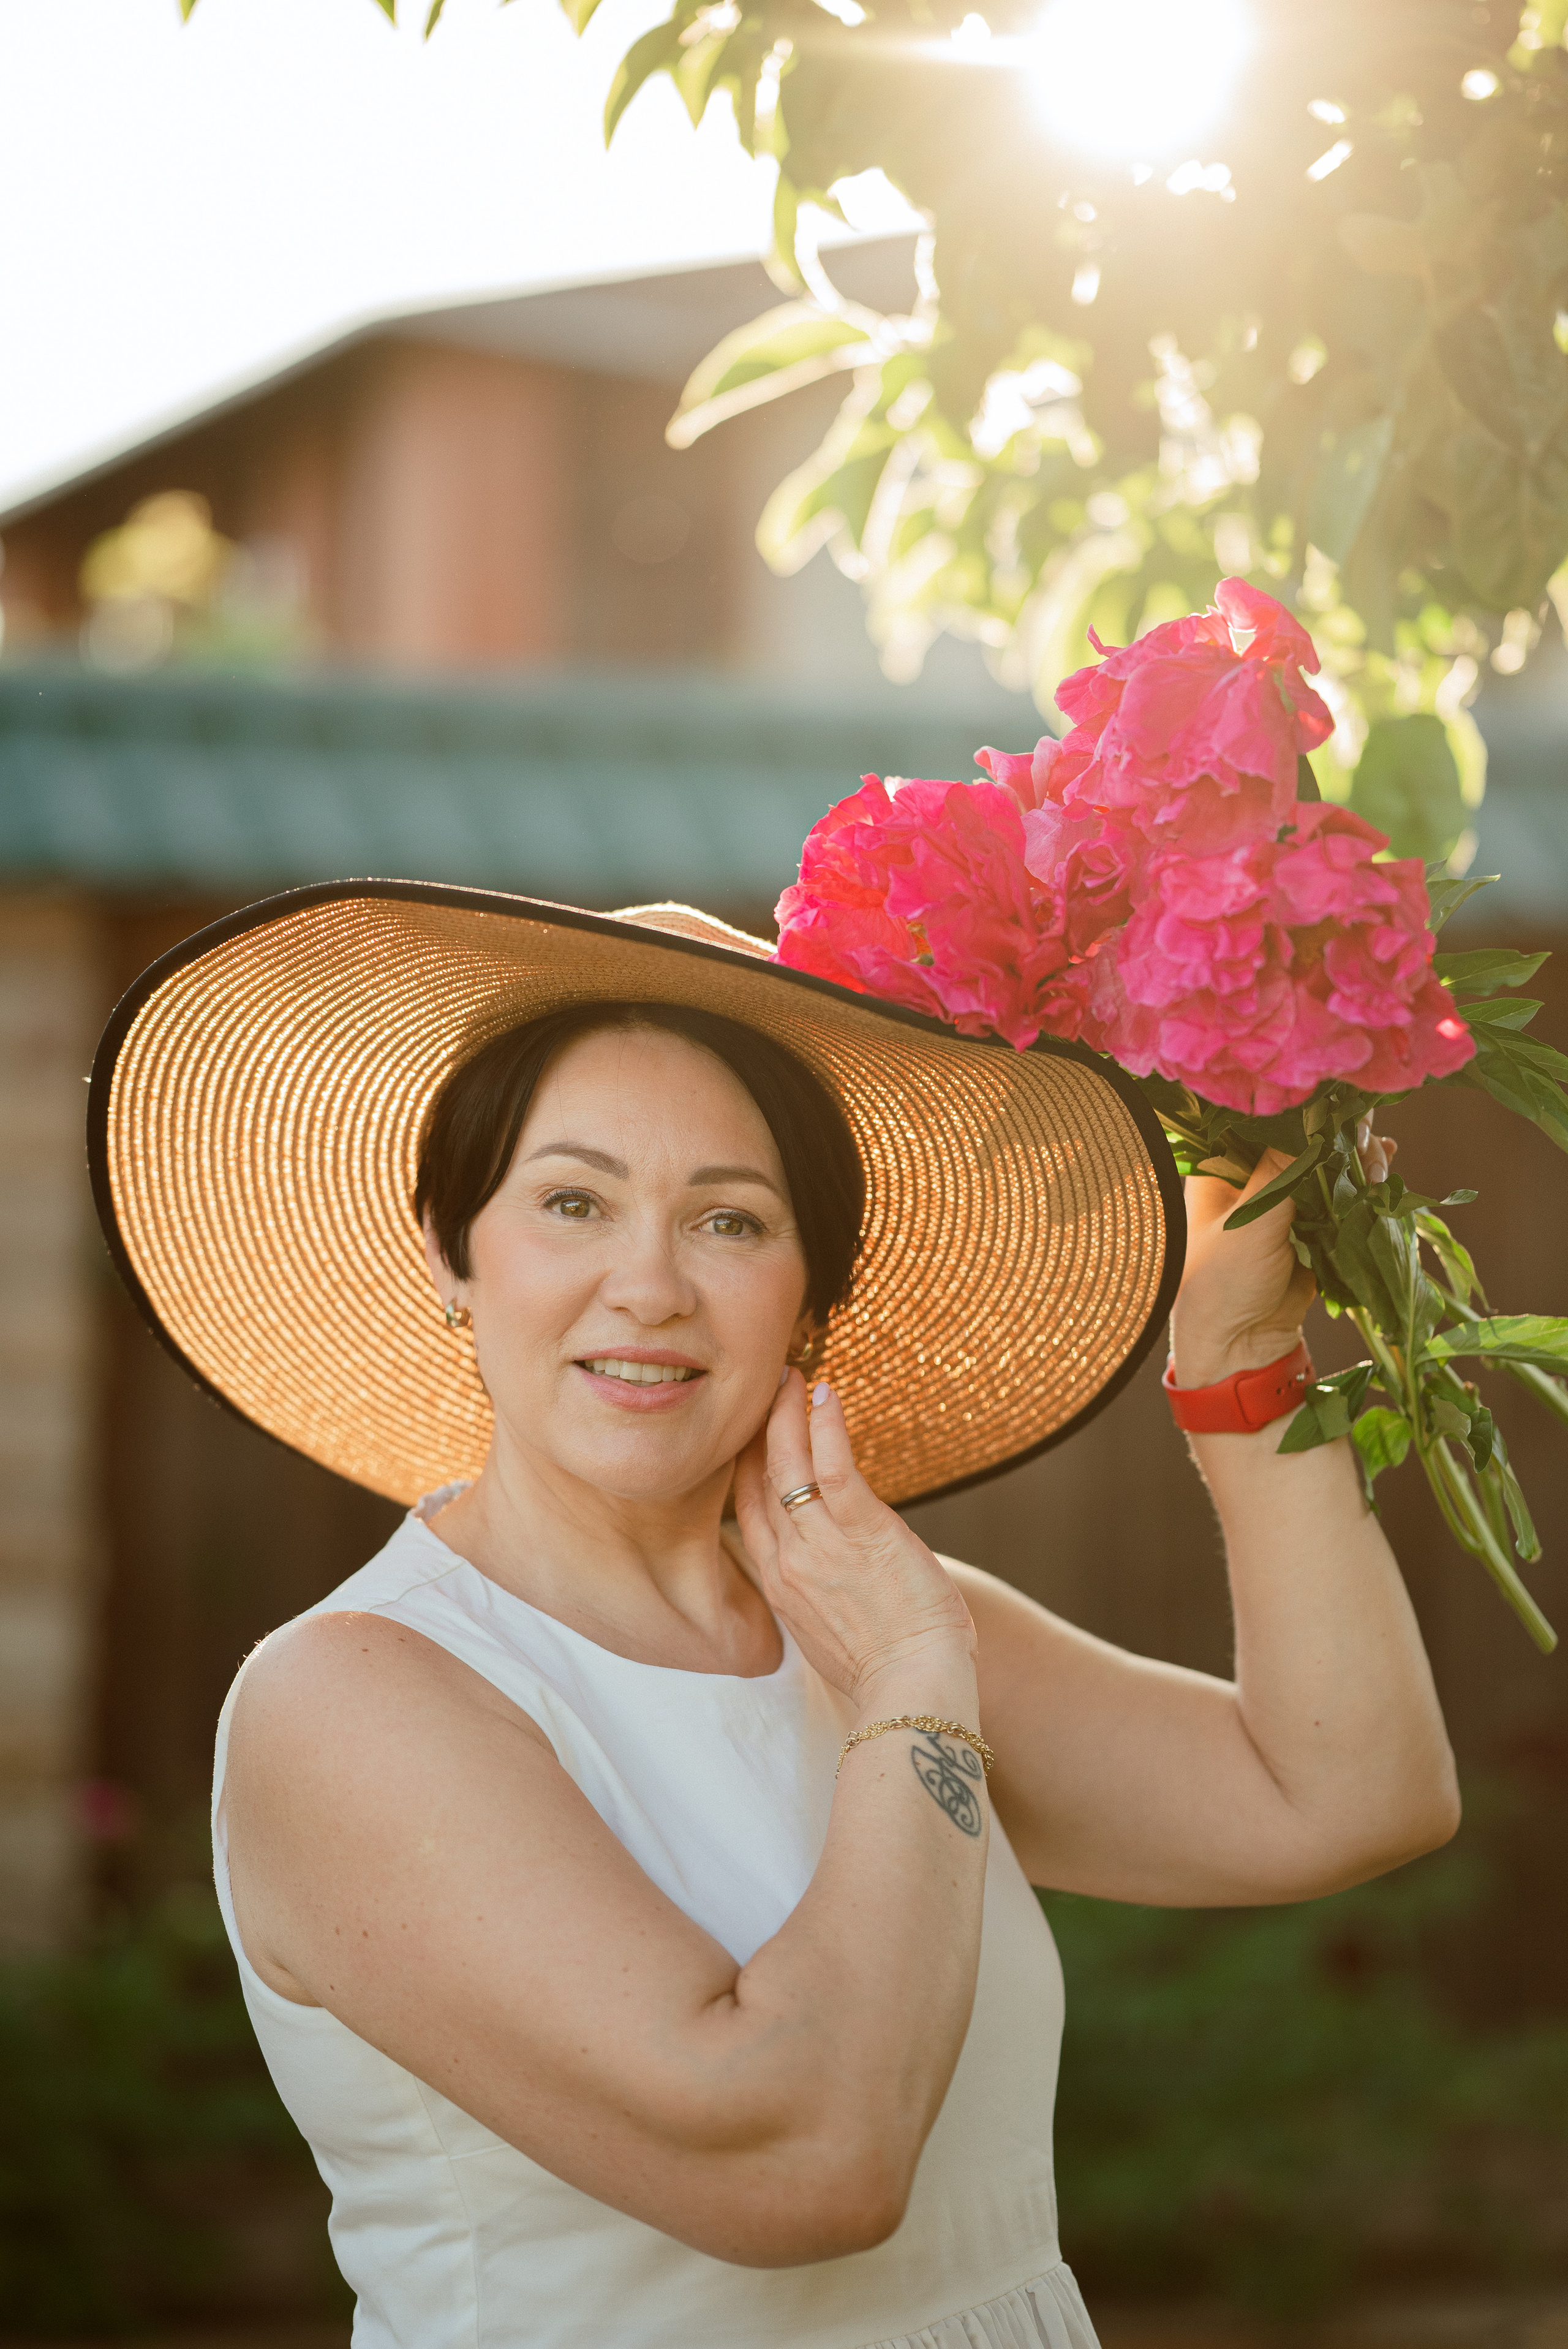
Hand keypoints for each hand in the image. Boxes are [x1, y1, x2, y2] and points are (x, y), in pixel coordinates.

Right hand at [732, 1372, 975, 1706]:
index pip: (748, 1506)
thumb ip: (815, 1590)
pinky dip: (826, 1428)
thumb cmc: (882, 1665)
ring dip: (787, 1413)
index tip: (749, 1428)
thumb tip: (827, 1570)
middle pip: (759, 1475)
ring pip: (788, 1463)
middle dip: (761, 1425)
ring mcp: (821, 1544)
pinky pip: (834, 1468)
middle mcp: (789, 1559)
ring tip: (794, 1377)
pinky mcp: (863, 1532)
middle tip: (768, 1386)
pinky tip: (825, 1396)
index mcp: (779, 1582)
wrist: (910, 1688)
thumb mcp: (826, 1630)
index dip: (745, 1460)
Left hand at [1169, 1120, 1395, 1389]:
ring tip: (1379, 1159)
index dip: (1304, 1108)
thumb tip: (1309, 1116)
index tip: (1340, 1103)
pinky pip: (1341, 1196)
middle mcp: (1251, 1178)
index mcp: (1220, 1170)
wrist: (1240, 1350)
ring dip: (1357, 1157)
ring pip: (1327, 1164)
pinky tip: (1385, 1169)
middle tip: (1368, 1140)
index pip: (1262, 1120)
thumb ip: (1280, 1170)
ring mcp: (1283, 1202)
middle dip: (1340, 1134)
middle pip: (1303, 1137)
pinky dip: (1363, 1184)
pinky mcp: (1310, 1227)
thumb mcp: (1250, 1221)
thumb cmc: (1222, 1285)